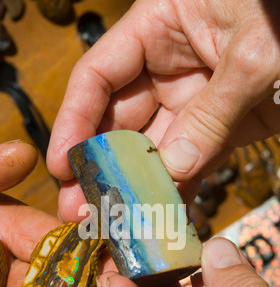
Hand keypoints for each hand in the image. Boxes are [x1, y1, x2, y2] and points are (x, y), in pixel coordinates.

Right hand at [47, 0, 279, 220]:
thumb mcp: (256, 52)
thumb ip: (213, 111)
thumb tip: (173, 169)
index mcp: (159, 28)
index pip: (98, 76)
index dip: (74, 121)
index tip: (62, 166)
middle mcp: (167, 68)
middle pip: (119, 123)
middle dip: (99, 169)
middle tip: (80, 210)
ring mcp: (192, 103)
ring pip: (153, 153)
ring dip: (134, 190)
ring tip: (113, 226)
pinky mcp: (219, 131)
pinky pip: (191, 166)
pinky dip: (177, 193)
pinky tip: (159, 221)